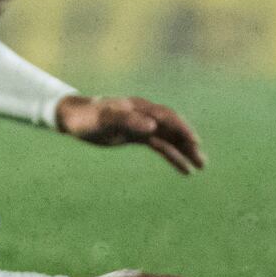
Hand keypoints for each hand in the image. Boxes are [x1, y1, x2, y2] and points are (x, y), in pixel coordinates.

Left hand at [58, 94, 206, 173]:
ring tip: (201, 167)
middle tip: (202, 161)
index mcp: (138, 108)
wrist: (73, 118)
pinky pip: (159, 146)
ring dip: (185, 151)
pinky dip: (172, 156)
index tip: (195, 142)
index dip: (181, 128)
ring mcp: (141, 125)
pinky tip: (184, 169)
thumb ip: (127, 121)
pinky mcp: (137, 135)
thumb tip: (152, 126)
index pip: (166, 117)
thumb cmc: (87, 117)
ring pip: (169, 138)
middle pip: (172, 128)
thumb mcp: (104, 120)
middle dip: (188, 143)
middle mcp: (144, 115)